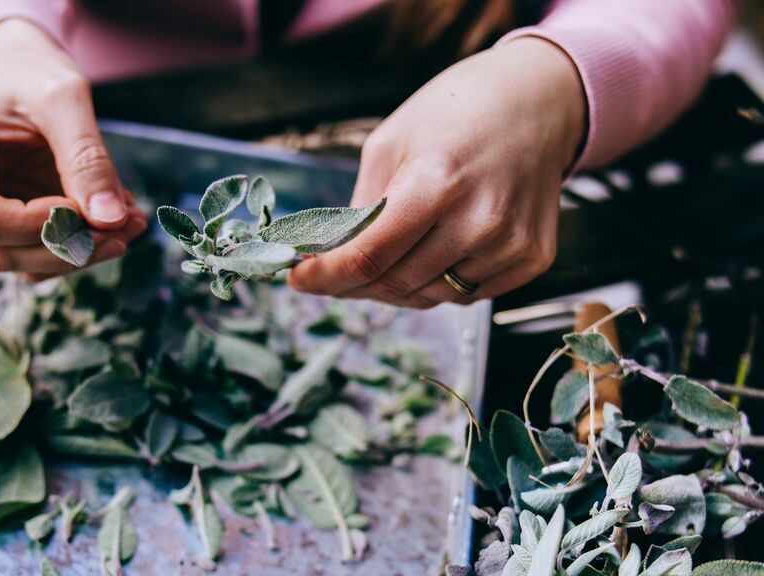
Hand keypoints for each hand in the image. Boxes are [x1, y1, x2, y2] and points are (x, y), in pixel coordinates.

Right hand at [0, 19, 146, 280]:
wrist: (20, 74)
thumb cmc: (30, 75)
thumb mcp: (62, 98)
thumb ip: (86, 156)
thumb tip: (111, 219)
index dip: (38, 225)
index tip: (88, 207)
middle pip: (2, 254)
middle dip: (70, 246)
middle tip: (128, 223)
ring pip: (25, 265)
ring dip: (83, 253)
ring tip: (131, 221)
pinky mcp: (4, 231)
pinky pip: (42, 257)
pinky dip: (83, 247)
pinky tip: (117, 221)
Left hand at [288, 38, 585, 306]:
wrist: (539, 100)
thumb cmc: (455, 113)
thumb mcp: (389, 144)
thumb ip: (361, 209)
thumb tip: (329, 259)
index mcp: (436, 182)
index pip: (368, 257)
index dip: (325, 276)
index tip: (297, 278)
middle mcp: (479, 219)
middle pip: (396, 284)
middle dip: (354, 283)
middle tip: (334, 271)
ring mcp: (511, 244)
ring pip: (431, 297)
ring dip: (397, 285)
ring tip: (390, 253)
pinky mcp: (533, 258)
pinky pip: (468, 294)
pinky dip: (440, 283)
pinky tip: (436, 250)